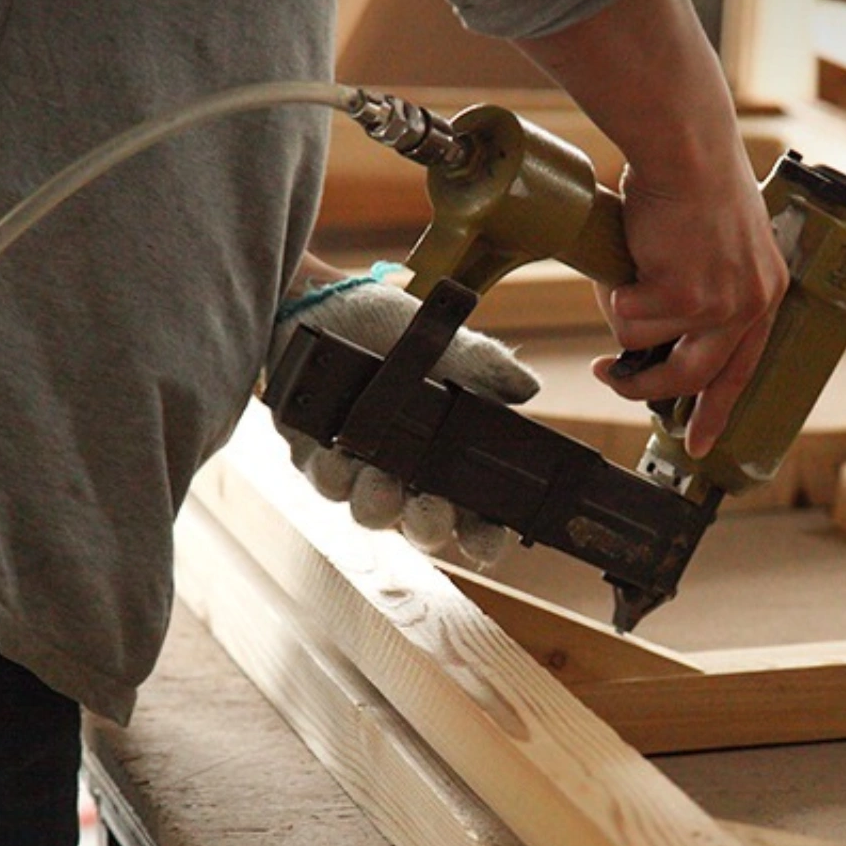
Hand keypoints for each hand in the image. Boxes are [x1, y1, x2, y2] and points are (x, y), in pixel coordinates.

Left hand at [270, 276, 539, 564]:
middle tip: (430, 515)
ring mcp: (363, 473)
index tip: (485, 542)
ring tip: (380, 482)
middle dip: (428, 526)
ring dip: (377, 504)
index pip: (476, 516)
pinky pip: (324, 480)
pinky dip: (331, 471)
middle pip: (425, 526)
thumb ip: (490, 368)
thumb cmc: (395, 331)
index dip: (483, 537)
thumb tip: (528, 386)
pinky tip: (335, 455)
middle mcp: (409, 478)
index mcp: (452, 461)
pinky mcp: (318, 459)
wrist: (330, 304)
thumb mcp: (450, 344)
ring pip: (372, 510)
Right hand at [508, 0, 789, 458]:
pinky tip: (631, 253)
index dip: (716, 409)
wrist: (684, 146)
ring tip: (624, 273)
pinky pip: (629, 320)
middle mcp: (753, 303)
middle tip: (613, 378)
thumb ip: (702, 289)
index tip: (697, 442)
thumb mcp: (715, 244)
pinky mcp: (687, 295)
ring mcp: (722, 303)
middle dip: (645, 387)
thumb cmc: (690, 180)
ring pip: (649, 344)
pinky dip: (616, 292)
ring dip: (623, 315)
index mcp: (767, 291)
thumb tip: (650, 340)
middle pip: (694, 376)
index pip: (744, 369)